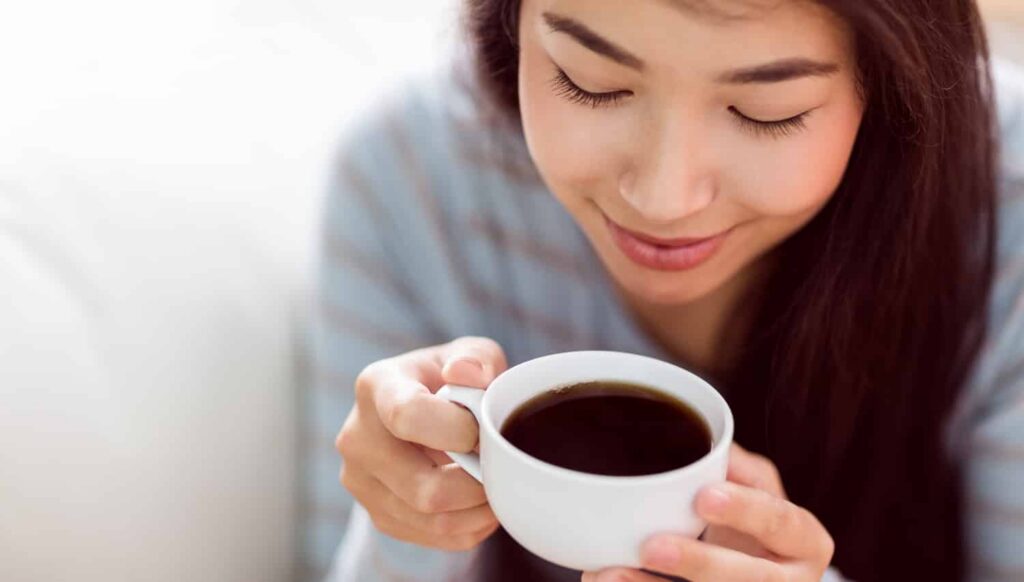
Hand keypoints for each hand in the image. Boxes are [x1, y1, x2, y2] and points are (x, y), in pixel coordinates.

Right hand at [334, 337, 506, 550]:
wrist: (422, 411)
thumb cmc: (450, 380)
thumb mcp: (470, 354)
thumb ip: (477, 358)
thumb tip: (468, 374)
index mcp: (377, 386)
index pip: (407, 417)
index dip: (456, 430)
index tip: (480, 428)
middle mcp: (357, 437)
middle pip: (423, 488)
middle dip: (477, 483)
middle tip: (500, 466)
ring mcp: (361, 482)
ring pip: (430, 520)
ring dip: (478, 511)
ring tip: (497, 485)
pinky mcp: (377, 514)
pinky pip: (432, 538)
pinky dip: (468, 527)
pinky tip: (480, 502)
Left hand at [582, 444, 833, 581]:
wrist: (752, 568)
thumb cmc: (749, 521)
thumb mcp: (754, 488)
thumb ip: (734, 465)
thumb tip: (703, 441)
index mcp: (803, 540)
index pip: (782, 522)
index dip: (746, 511)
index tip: (704, 497)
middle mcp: (790, 581)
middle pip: (751, 579)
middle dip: (700, 564)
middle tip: (652, 546)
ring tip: (611, 574)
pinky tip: (607, 580)